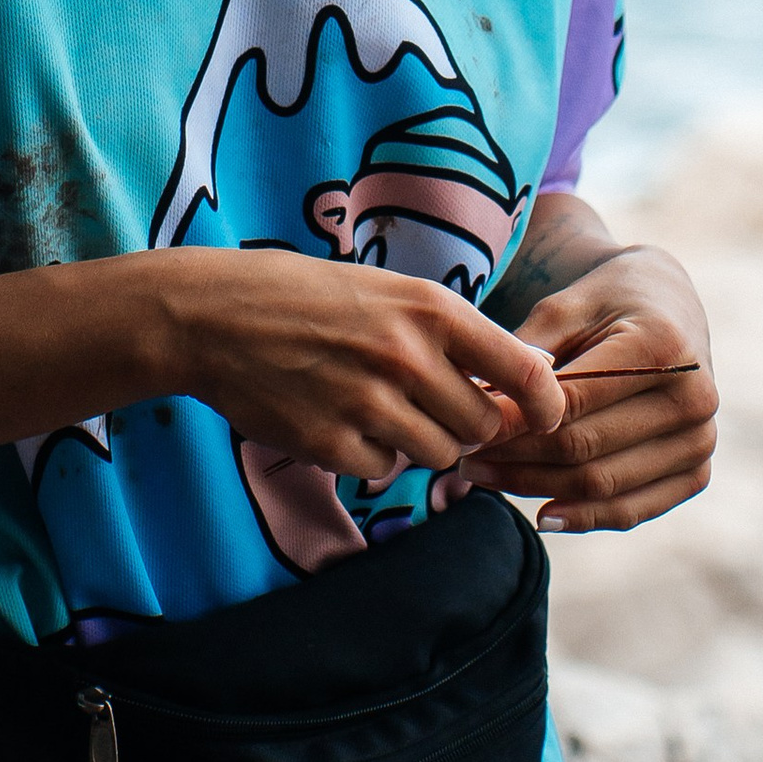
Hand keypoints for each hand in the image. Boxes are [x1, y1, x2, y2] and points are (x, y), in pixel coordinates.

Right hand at [157, 250, 569, 482]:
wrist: (215, 315)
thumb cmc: (307, 296)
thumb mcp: (389, 291)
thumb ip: (447, 334)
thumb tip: (517, 380)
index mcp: (430, 308)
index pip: (523, 370)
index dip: (545, 404)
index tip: (547, 418)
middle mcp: (407, 356)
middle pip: (481, 424)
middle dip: (468, 424)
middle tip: (435, 406)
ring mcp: (368, 403)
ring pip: (437, 453)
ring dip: (422, 442)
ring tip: (384, 408)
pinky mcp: (331, 443)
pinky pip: (384, 470)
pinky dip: (373, 456)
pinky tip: (342, 420)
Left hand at [466, 243, 715, 532]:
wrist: (668, 304)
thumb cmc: (605, 301)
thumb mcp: (564, 306)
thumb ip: (526, 353)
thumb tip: (476, 403)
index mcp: (662, 346)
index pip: (572, 402)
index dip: (512, 422)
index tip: (465, 429)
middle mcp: (694, 396)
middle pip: (585, 449)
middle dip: (517, 459)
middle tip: (464, 460)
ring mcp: (701, 438)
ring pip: (603, 485)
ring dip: (537, 489)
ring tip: (487, 479)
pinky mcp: (698, 469)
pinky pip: (635, 508)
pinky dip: (586, 517)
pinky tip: (542, 515)